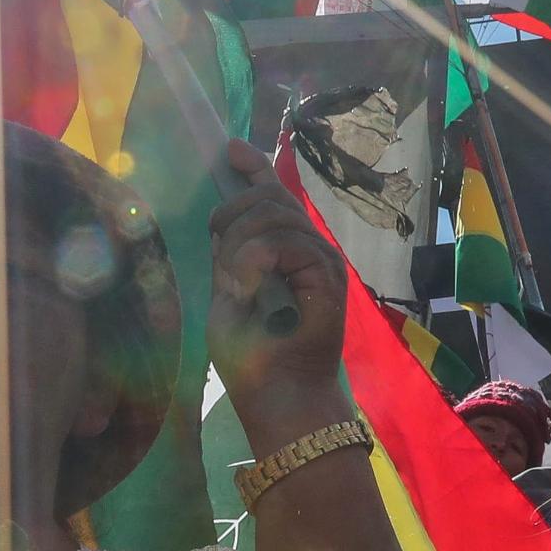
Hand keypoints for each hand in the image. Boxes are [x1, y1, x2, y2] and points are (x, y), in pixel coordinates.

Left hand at [206, 140, 353, 445]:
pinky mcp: (327, 275)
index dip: (255, 168)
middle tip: (223, 262)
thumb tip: (223, 222)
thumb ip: (230, 259)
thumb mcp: (228, 296)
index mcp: (286, 254)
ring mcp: (322, 261)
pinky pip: (285, 242)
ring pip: (275, 215)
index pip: (275, 198)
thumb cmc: (252, 360)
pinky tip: (246, 287)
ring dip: (241, 245)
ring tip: (236, 287)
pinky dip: (256, 260)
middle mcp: (310, 250)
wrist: (279, 401)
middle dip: (234, 214)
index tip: (231, 149)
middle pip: (271, 197)